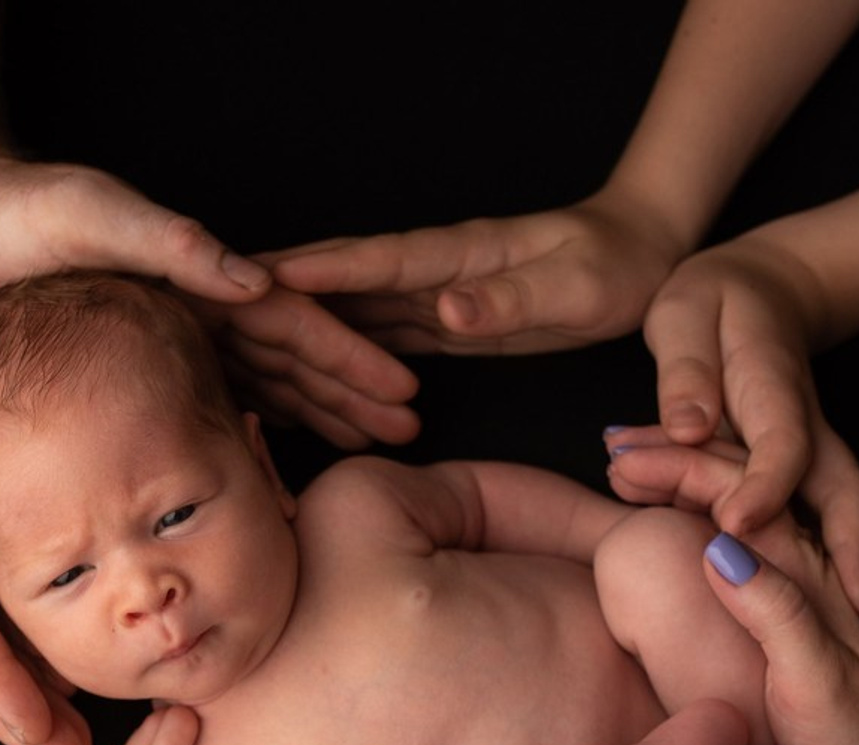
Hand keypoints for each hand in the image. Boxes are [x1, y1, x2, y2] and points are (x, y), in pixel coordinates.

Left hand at [0, 155, 418, 448]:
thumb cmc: (13, 217)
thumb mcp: (92, 216)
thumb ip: (170, 243)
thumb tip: (254, 277)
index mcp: (200, 277)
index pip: (297, 322)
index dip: (352, 360)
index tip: (403, 394)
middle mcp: (196, 310)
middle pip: (295, 357)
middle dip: (352, 394)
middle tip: (406, 432)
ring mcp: (172, 341)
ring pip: (266, 382)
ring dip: (317, 413)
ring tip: (366, 445)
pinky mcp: (140, 368)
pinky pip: (217, 402)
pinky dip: (255, 427)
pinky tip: (275, 455)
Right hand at [269, 188, 684, 355]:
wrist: (640, 259)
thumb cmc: (614, 267)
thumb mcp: (573, 286)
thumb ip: (510, 299)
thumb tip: (448, 311)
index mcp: (457, 256)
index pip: (375, 263)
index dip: (318, 273)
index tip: (259, 279)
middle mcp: (433, 275)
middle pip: (345, 286)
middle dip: (283, 297)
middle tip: (218, 311)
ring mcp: (433, 297)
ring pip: (356, 316)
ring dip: (308, 336)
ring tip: (251, 356)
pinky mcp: (443, 322)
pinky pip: (382, 340)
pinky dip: (344, 355)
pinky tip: (313, 374)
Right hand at [605, 431, 858, 744]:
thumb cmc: (854, 726)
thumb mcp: (816, 675)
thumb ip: (776, 610)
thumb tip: (718, 545)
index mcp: (802, 564)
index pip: (737, 489)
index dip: (677, 467)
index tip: (621, 464)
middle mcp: (793, 556)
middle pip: (730, 478)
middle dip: (669, 454)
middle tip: (611, 447)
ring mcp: (780, 573)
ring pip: (726, 496)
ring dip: (675, 472)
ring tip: (623, 463)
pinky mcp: (768, 596)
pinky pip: (720, 529)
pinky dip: (683, 507)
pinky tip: (657, 510)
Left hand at [642, 235, 858, 613]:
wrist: (752, 291)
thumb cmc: (712, 303)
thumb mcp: (687, 315)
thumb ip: (686, 370)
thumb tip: (687, 426)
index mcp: (774, 388)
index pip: (781, 442)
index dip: (763, 485)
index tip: (737, 524)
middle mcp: (803, 427)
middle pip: (843, 492)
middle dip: (853, 550)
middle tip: (854, 612)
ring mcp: (805, 450)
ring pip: (834, 510)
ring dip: (838, 561)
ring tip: (833, 619)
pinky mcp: (792, 467)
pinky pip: (803, 512)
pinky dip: (799, 551)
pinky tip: (771, 595)